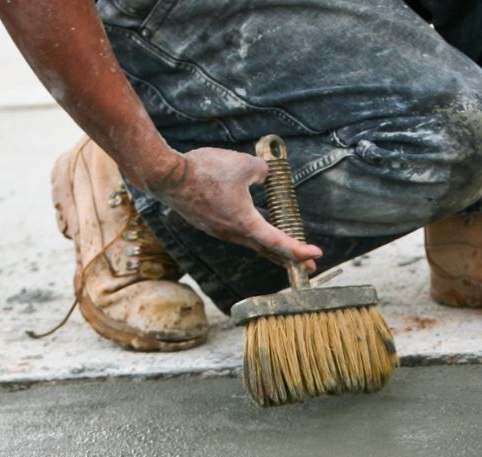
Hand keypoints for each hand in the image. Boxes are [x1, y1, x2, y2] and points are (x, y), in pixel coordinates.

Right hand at [135, 148, 322, 271]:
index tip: (316, 256)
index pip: (277, 241)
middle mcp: (231, 232)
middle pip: (265, 250)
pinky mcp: (205, 222)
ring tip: (282, 247)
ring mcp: (216, 230)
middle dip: (288, 258)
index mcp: (244, 222)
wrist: (165, 176)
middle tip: (307, 267)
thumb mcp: (244, 164)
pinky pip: (232, 230)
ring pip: (248, 241)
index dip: (299, 250)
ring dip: (267, 246)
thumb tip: (265, 175)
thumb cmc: (205, 170)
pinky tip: (247, 222)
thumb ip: (263, 172)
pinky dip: (248, 232)